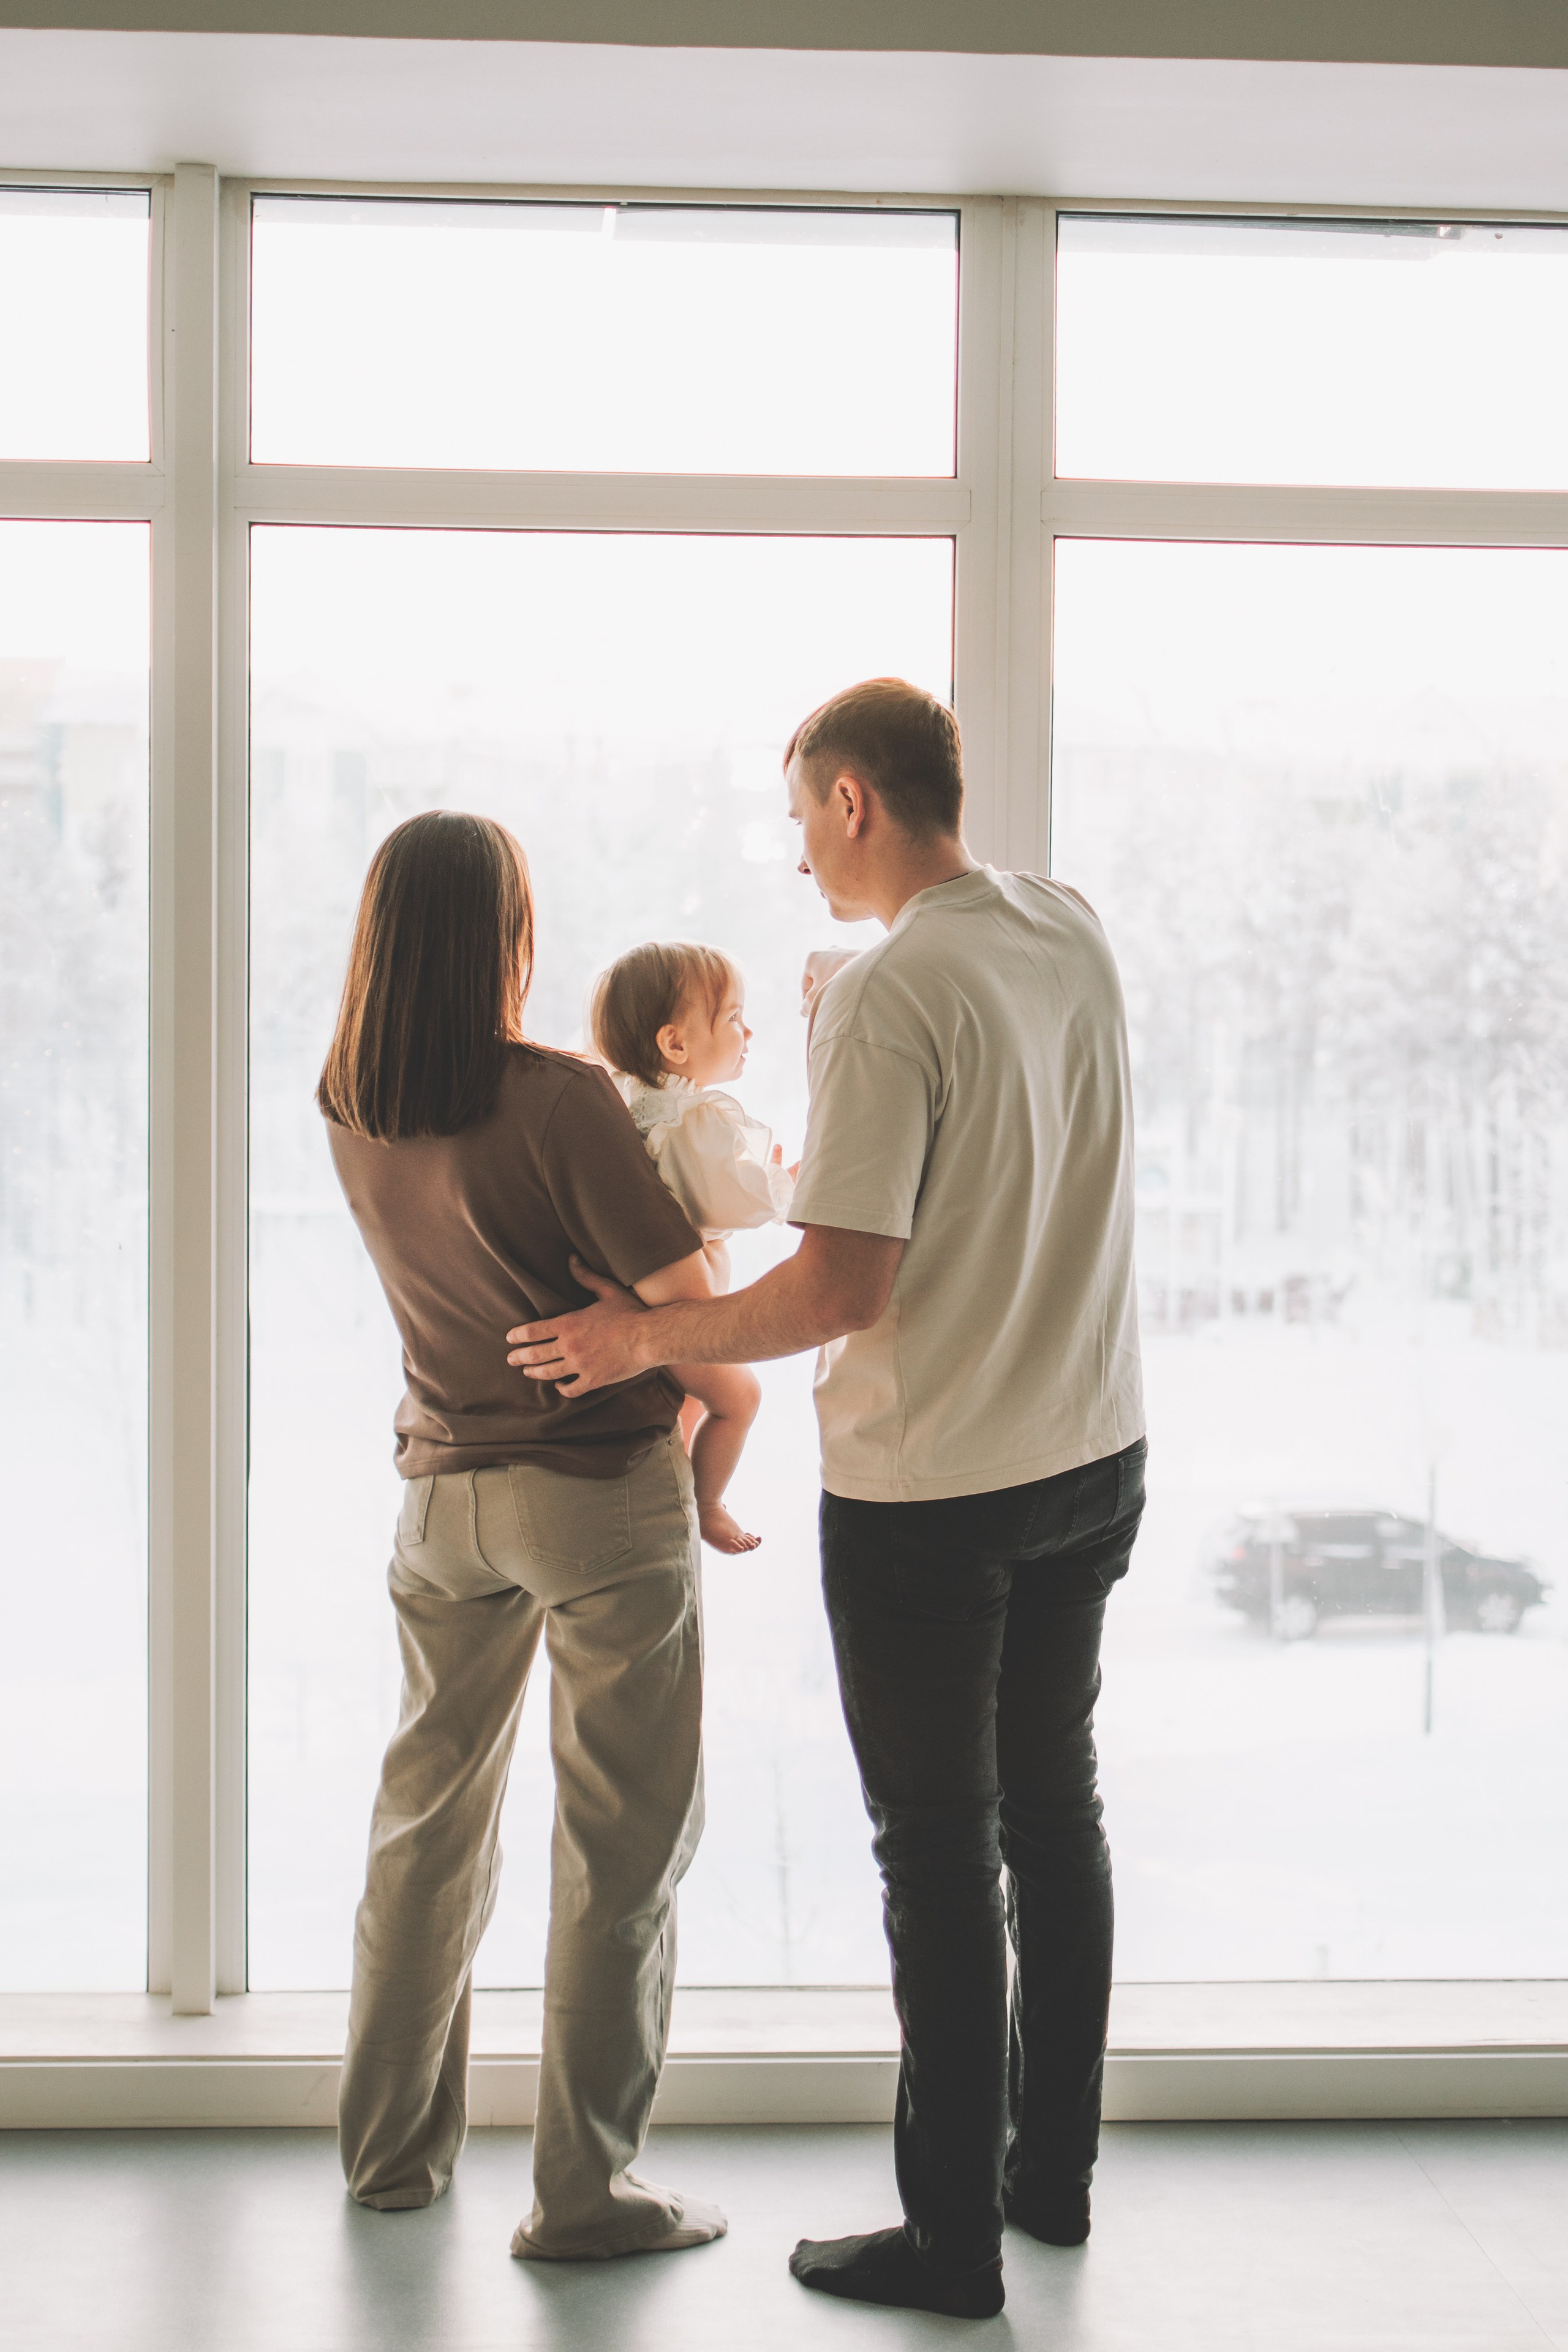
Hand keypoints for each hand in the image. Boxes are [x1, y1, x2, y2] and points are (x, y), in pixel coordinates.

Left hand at [506, 1256, 646, 1395]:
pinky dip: (561, 1388)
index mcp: (569, 1323)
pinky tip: (559, 1385)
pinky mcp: (592, 1380)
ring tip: (527, 1372)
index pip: (534, 1331)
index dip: (518, 1335)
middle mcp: (569, 1345)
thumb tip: (572, 1259)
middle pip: (535, 1354)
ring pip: (548, 1372)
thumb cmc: (630, 1313)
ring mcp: (580, 1365)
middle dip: (519, 1357)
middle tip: (511, 1359)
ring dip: (534, 1373)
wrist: (649, 1337)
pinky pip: (570, 1389)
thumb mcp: (607, 1290)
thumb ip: (586, 1277)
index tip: (510, 1338)